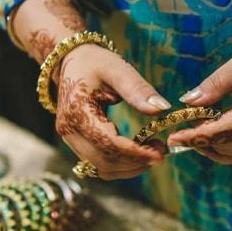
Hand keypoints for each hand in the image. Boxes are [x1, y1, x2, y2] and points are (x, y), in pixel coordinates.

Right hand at [54, 44, 170, 179]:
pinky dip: (120, 165)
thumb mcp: (118, 69)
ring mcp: (70, 140)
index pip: (108, 143)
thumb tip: (163, 109)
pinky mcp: (76, 144)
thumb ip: (138, 90)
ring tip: (151, 153)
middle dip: (135, 162)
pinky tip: (137, 154)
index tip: (161, 153)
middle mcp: (69, 131)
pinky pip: (98, 164)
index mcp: (77, 112)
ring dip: (129, 167)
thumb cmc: (94, 62)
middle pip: (104, 162)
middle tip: (161, 153)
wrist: (71, 62)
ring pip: (101, 168)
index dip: (136, 152)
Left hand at [168, 38, 231, 163]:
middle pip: (226, 147)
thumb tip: (189, 101)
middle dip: (198, 143)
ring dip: (208, 148)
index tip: (173, 137)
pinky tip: (208, 135)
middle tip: (175, 134)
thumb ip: (218, 82)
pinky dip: (222, 148)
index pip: (224, 131)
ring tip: (189, 135)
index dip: (196, 137)